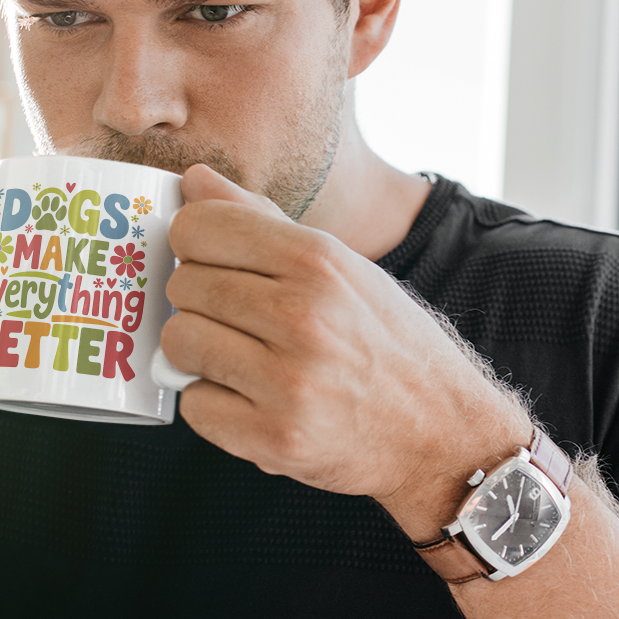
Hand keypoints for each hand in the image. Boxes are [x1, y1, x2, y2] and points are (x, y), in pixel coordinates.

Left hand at [161, 166, 529, 533]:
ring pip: (178, 344)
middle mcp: (302, 316)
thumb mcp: (340, 266)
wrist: (440, 430)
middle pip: (184, 286)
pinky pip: (194, 406)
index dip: (195, 246)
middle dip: (200, 302)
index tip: (215, 264)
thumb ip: (260, 220)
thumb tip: (194, 179)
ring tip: (241, 360)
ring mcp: (288, 382)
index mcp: (318, 260)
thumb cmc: (385, 342)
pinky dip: (213, 405)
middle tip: (237, 321)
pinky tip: (250, 401)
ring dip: (198, 354)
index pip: (198, 228)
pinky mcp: (274, 438)